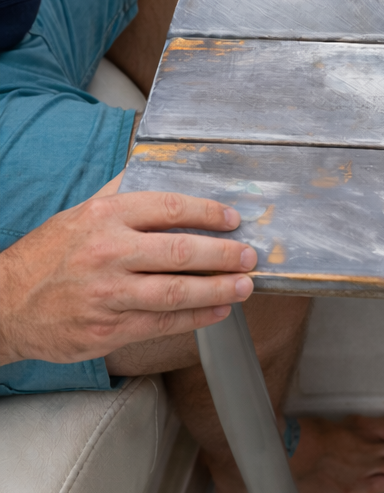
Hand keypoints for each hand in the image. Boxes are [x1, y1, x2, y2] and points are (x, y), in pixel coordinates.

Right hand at [0, 185, 257, 367]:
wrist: (6, 304)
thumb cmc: (49, 256)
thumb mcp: (81, 213)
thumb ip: (122, 192)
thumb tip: (158, 163)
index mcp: (105, 217)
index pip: (169, 208)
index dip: (208, 213)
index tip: (233, 219)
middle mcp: (108, 253)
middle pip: (181, 252)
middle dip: (224, 255)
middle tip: (250, 256)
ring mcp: (108, 294)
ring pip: (176, 292)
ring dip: (218, 290)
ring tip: (245, 286)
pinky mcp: (108, 329)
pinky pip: (163, 324)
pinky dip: (196, 318)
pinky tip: (217, 312)